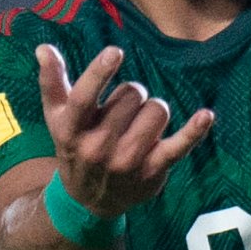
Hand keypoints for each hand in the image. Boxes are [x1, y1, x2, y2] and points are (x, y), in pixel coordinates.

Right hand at [35, 43, 214, 221]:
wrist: (89, 201)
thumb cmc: (75, 147)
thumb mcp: (59, 119)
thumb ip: (52, 83)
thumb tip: (44, 48)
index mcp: (72, 131)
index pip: (83, 98)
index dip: (99, 73)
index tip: (114, 52)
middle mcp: (98, 148)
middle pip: (131, 95)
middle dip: (132, 95)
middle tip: (123, 111)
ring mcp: (127, 161)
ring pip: (156, 111)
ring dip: (153, 109)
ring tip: (141, 123)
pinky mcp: (153, 171)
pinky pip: (179, 146)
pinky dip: (194, 130)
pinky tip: (206, 115)